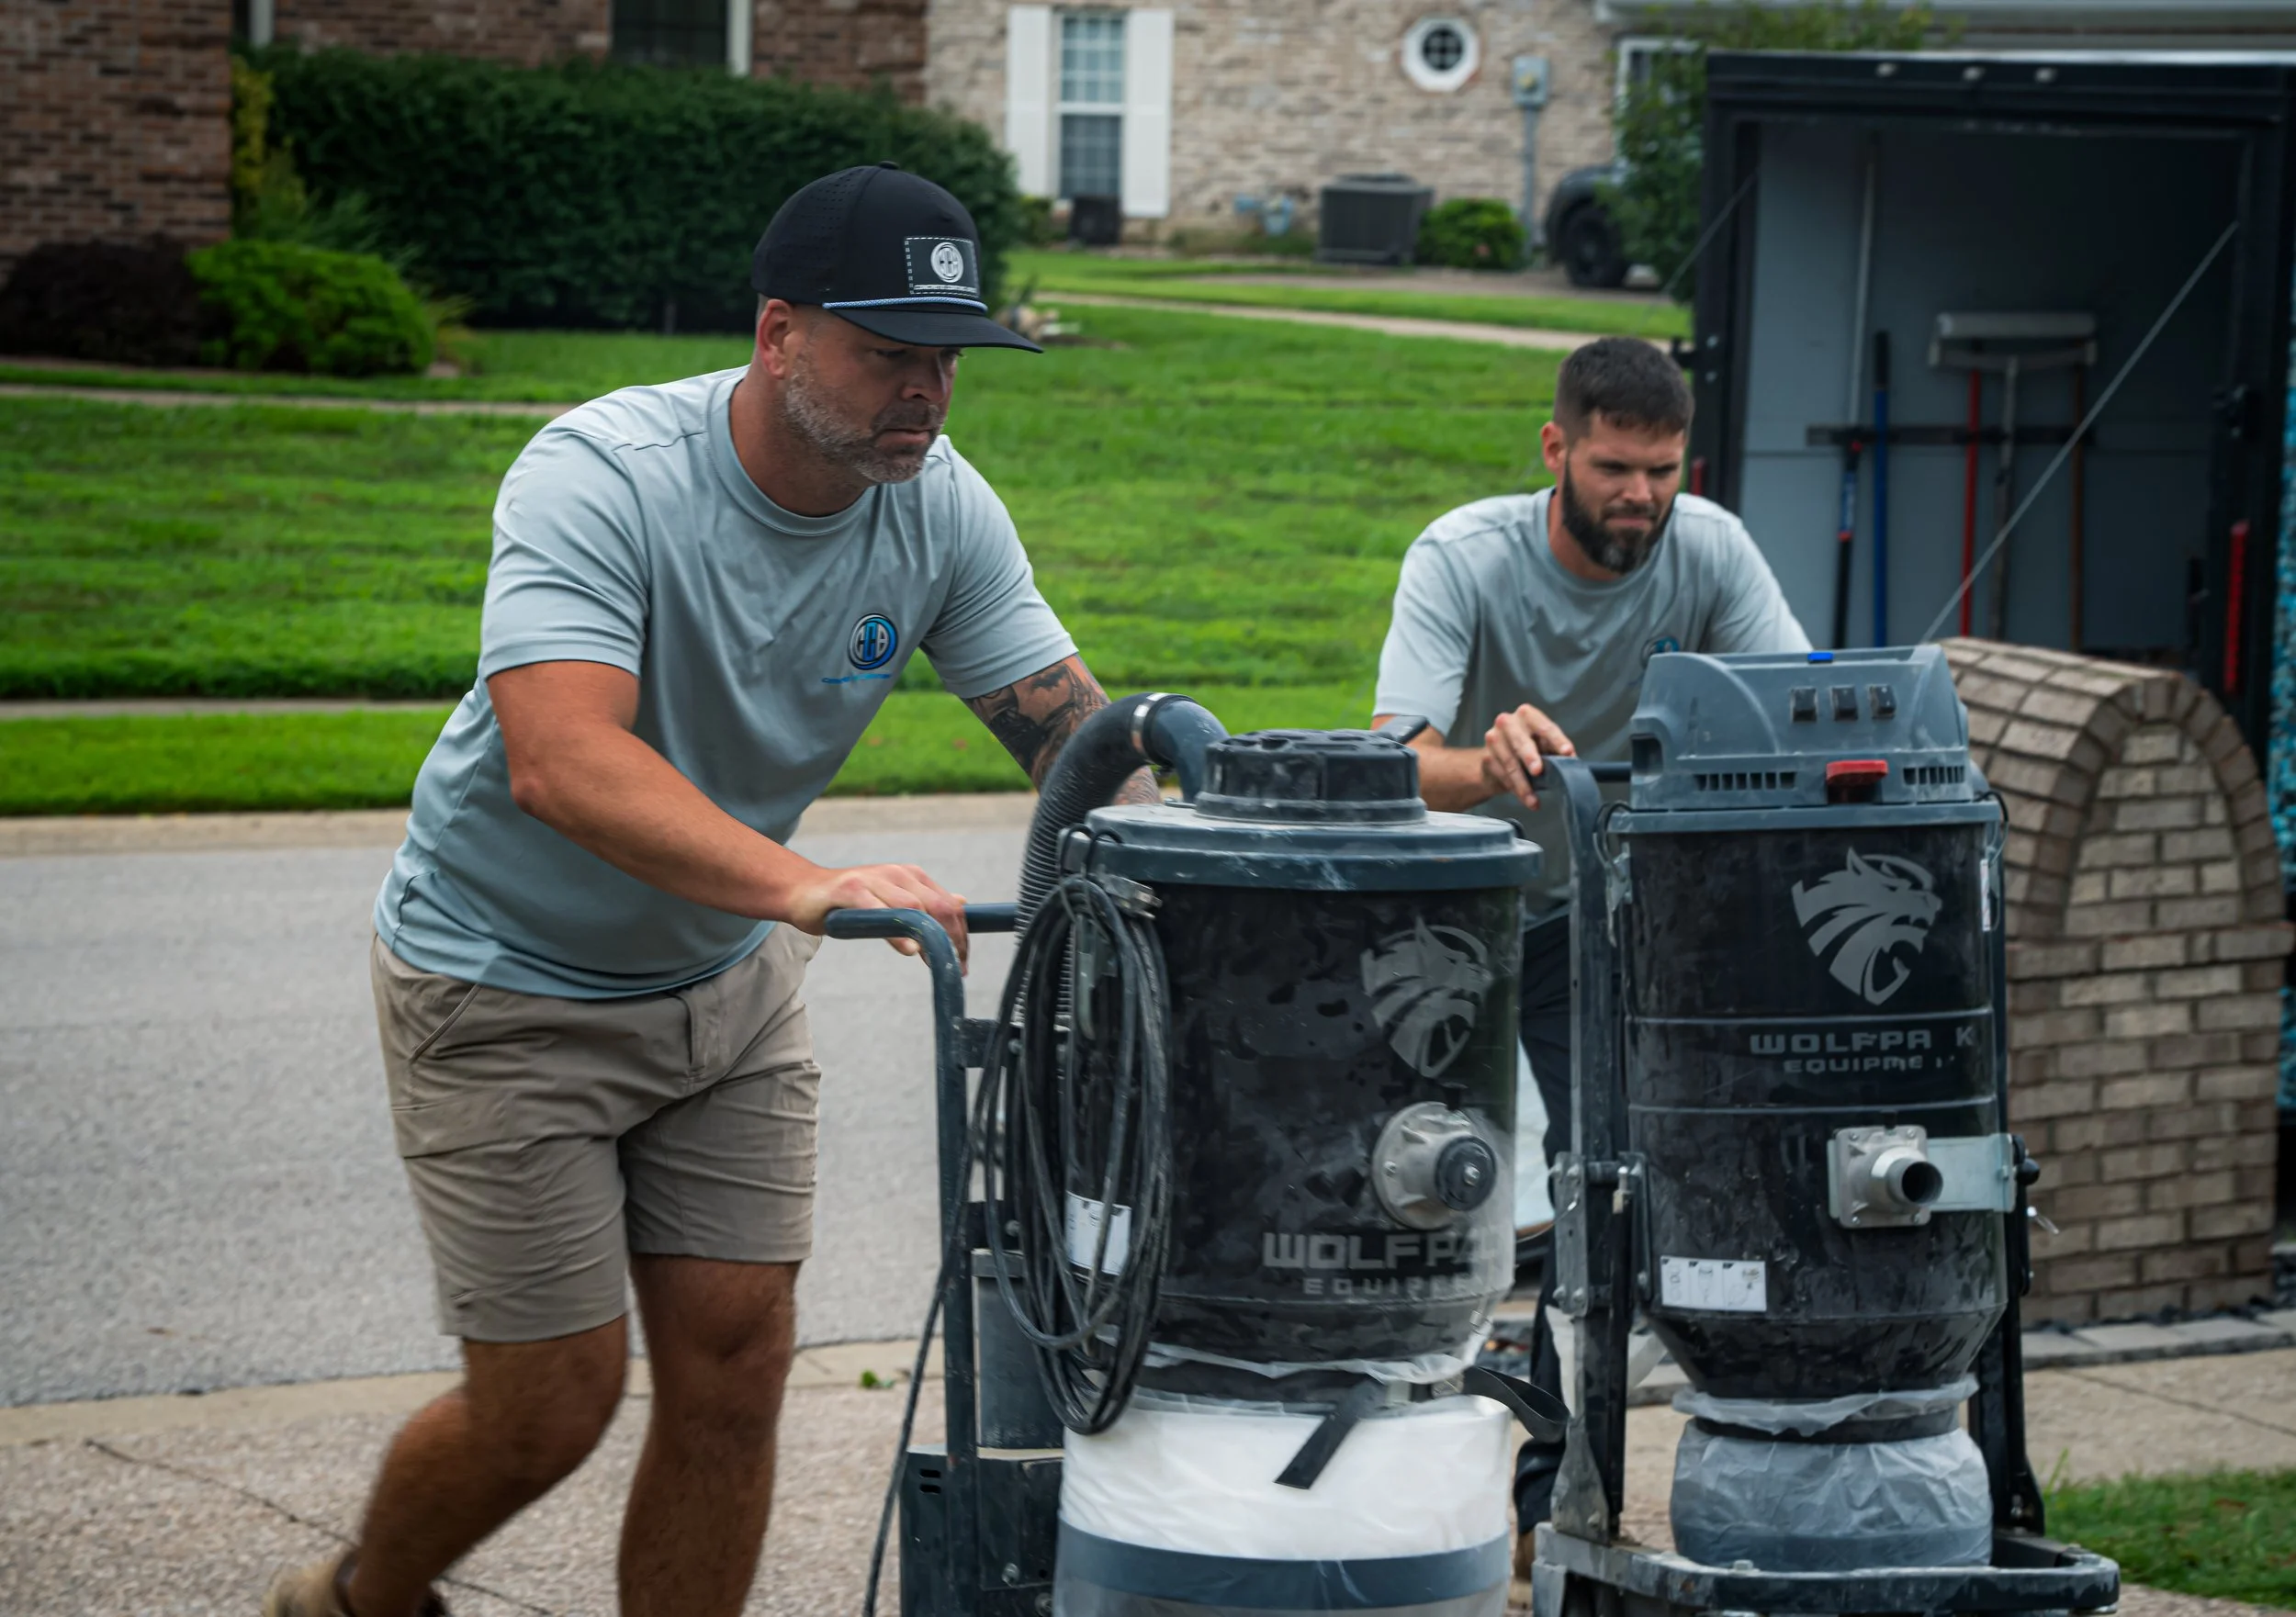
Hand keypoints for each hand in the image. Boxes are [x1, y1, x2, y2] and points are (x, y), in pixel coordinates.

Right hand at [781, 862, 970, 970]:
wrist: (804, 892)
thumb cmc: (850, 902)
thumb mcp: (892, 899)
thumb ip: (925, 902)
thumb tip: (961, 904)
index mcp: (911, 876)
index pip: (948, 904)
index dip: (961, 934)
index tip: (963, 962)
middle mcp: (897, 874)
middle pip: (937, 906)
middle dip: (951, 939)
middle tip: (956, 968)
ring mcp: (873, 880)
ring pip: (912, 907)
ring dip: (929, 937)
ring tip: (936, 962)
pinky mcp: (850, 890)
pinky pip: (878, 910)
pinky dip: (896, 931)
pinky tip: (909, 950)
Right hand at [1480, 704, 1575, 808]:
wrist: (1497, 759)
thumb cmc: (1526, 748)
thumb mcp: (1543, 745)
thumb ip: (1555, 750)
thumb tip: (1571, 761)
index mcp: (1527, 715)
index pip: (1544, 727)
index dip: (1557, 740)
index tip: (1567, 752)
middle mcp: (1507, 722)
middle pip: (1520, 741)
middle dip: (1530, 757)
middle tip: (1537, 771)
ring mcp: (1494, 739)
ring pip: (1510, 763)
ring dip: (1523, 784)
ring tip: (1534, 799)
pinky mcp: (1486, 758)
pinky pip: (1502, 776)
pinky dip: (1515, 789)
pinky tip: (1525, 798)